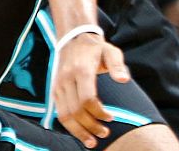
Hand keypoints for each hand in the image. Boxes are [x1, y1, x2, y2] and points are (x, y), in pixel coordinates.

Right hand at [52, 33, 129, 148]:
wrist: (73, 39)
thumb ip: (117, 65)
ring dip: (78, 131)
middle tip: (105, 134)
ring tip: (92, 142)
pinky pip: (60, 113)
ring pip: (64, 116)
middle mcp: (66, 79)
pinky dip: (70, 126)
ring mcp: (58, 86)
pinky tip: (81, 133)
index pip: (87, 99)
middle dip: (90, 126)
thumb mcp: (110, 51)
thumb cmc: (95, 47)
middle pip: (75, 111)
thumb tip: (124, 79)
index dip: (99, 113)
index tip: (111, 118)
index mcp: (81, 70)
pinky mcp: (55, 91)